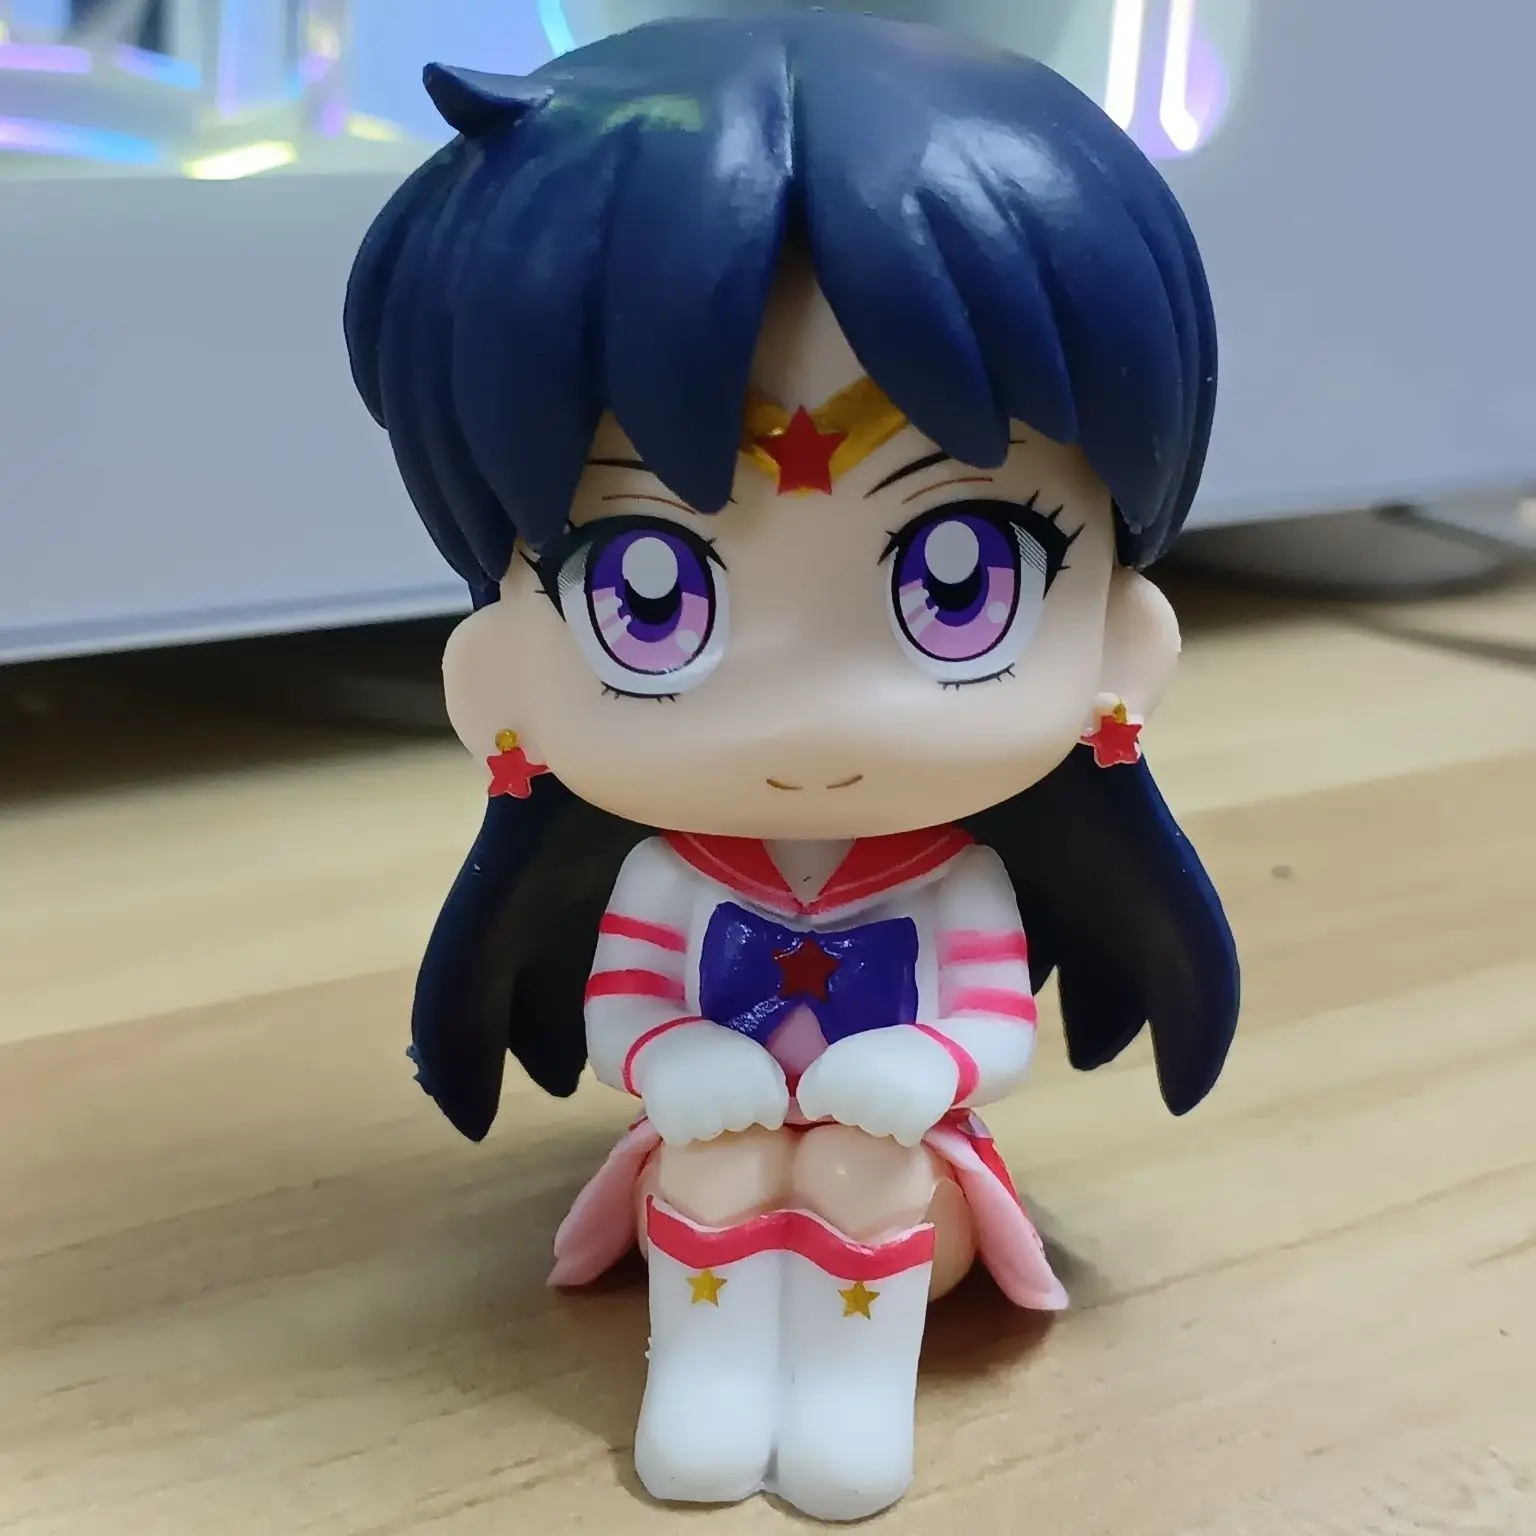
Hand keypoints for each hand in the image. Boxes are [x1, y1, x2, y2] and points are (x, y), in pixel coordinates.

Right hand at [631, 1021, 789, 1144]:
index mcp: (763, 1079)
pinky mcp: (673, 1122)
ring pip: (711, 1134)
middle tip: (714, 1087)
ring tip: (694, 1092)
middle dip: (731, 1113)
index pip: (773, 1117)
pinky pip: (681, 1137)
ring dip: (703, 1120)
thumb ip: (776, 1087)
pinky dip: (677, 1125)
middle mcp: (737, 1099)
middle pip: (741, 1127)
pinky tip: (676, 1101)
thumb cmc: (717, 1050)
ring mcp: (705, 1113)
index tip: (743, 1089)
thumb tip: (804, 1117)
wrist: (667, 1037)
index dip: (758, 1106)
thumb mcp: (754, 1060)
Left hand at [795, 1027, 958, 1146]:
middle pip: (844, 1120)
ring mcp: (879, 1108)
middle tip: (877, 1089)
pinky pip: (901, 1138)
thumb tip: (798, 1111)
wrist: (939, 1049)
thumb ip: (824, 1079)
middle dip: (857, 1111)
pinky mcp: (908, 1123)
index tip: (845, 1090)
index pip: (810, 1104)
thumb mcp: (847, 1056)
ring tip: (897, 1094)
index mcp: (831, 1069)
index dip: (827, 1101)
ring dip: (884, 1121)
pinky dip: (909, 1128)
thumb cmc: (886, 1054)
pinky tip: (914, 1106)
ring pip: (872, 1132)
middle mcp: (850, 1090)